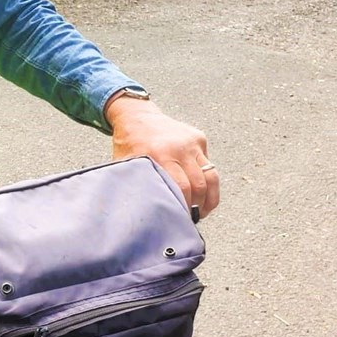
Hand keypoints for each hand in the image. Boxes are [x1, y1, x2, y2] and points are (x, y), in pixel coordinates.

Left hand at [104, 97, 219, 218]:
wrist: (136, 115)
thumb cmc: (129, 145)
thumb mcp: (126, 164)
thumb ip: (135, 184)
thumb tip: (138, 212)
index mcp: (159, 154)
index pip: (180, 187)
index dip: (183, 207)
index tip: (180, 220)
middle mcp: (179, 147)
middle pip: (198, 185)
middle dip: (197, 206)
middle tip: (191, 218)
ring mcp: (191, 142)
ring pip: (211, 176)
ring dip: (209, 198)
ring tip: (202, 211)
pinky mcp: (199, 138)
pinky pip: (208, 165)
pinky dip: (207, 181)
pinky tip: (200, 194)